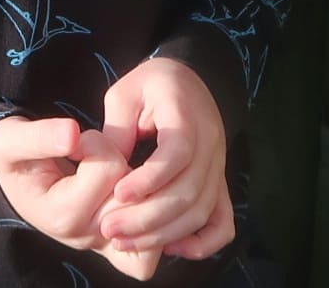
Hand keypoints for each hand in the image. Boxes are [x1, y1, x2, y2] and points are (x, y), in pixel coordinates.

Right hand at [0, 116, 161, 279]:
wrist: (17, 179)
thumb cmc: (14, 157)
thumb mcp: (10, 140)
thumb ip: (38, 136)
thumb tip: (72, 134)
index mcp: (62, 216)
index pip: (108, 168)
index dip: (95, 142)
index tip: (73, 141)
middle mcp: (86, 237)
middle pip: (130, 188)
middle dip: (116, 158)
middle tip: (91, 156)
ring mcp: (104, 246)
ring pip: (144, 205)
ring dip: (131, 180)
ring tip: (104, 170)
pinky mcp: (118, 249)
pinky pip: (152, 248)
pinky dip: (147, 214)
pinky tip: (127, 191)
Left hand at [98, 57, 234, 260]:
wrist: (187, 79)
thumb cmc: (150, 85)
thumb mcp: (125, 93)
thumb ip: (117, 129)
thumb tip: (106, 173)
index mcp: (186, 113)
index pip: (178, 153)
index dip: (150, 179)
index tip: (118, 193)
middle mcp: (210, 142)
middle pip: (189, 191)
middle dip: (147, 217)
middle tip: (109, 228)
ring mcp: (219, 165)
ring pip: (201, 211)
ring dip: (163, 234)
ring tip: (124, 241)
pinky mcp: (219, 182)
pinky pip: (222, 223)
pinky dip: (201, 243)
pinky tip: (170, 248)